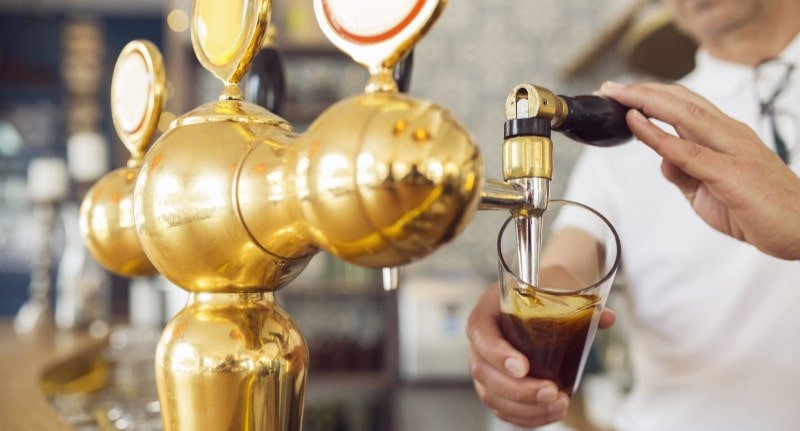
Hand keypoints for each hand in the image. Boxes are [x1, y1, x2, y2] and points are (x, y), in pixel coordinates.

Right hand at [466, 283, 614, 426]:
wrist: (540, 296)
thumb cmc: (544, 288)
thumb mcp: (559, 283)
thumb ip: (580, 299)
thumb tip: (607, 318)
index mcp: (487, 310)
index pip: (480, 332)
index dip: (497, 353)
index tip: (523, 367)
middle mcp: (481, 341)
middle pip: (483, 371)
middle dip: (518, 390)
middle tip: (551, 392)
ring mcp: (486, 366)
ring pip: (492, 395)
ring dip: (525, 407)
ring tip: (559, 405)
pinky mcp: (496, 386)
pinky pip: (502, 408)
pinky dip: (526, 417)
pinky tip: (552, 413)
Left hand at [599, 81, 799, 259]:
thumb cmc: (759, 209)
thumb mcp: (708, 191)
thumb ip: (684, 173)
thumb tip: (661, 159)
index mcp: (726, 136)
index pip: (685, 104)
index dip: (652, 95)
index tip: (621, 92)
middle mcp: (730, 135)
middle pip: (680, 102)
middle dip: (642, 91)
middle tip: (609, 86)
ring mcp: (732, 151)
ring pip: (684, 115)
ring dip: (646, 102)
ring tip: (617, 94)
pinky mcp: (731, 174)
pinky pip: (688, 150)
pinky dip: (659, 135)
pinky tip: (637, 123)